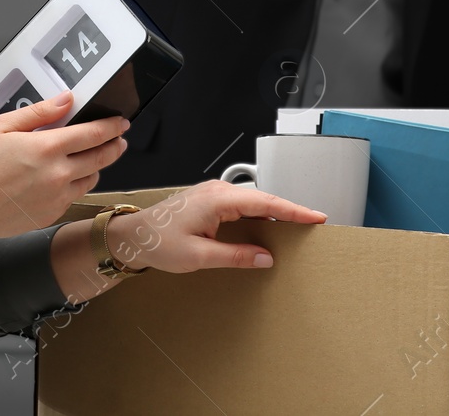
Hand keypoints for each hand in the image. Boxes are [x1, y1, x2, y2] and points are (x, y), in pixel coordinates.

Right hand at [0, 92, 127, 238]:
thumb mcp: (3, 126)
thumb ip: (39, 112)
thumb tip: (67, 100)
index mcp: (48, 148)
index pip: (94, 134)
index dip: (113, 127)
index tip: (122, 122)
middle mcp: (59, 174)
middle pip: (101, 158)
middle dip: (115, 146)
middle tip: (120, 139)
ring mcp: (58, 198)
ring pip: (91, 179)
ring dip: (97, 166)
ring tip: (93, 158)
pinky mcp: (52, 214)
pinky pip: (73, 196)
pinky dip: (75, 185)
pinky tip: (65, 179)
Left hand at [105, 180, 326, 272]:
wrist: (133, 236)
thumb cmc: (158, 242)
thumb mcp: (199, 256)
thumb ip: (236, 256)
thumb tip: (266, 257)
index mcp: (218, 199)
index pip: (266, 203)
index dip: (294, 210)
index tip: (316, 217)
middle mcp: (217, 191)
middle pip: (263, 200)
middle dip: (289, 211)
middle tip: (313, 225)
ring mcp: (213, 194)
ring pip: (253, 202)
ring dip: (274, 214)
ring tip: (296, 228)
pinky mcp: (210, 201)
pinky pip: (242, 205)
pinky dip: (258, 215)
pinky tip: (266, 228)